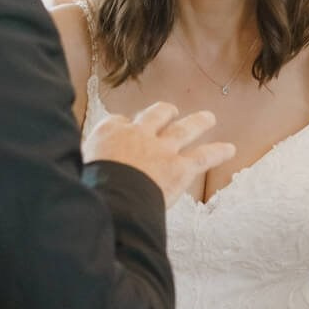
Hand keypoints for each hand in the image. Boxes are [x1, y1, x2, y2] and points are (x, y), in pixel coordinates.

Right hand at [84, 103, 234, 209]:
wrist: (110, 197)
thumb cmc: (89, 185)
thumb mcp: (77, 164)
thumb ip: (86, 159)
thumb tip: (78, 163)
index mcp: (109, 131)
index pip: (118, 123)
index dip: (123, 128)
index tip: (124, 132)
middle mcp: (138, 134)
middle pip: (155, 115)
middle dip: (164, 112)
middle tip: (169, 111)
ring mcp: (161, 149)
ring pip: (183, 129)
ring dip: (198, 122)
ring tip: (209, 118)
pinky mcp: (179, 168)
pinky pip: (203, 156)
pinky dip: (218, 152)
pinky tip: (230, 149)